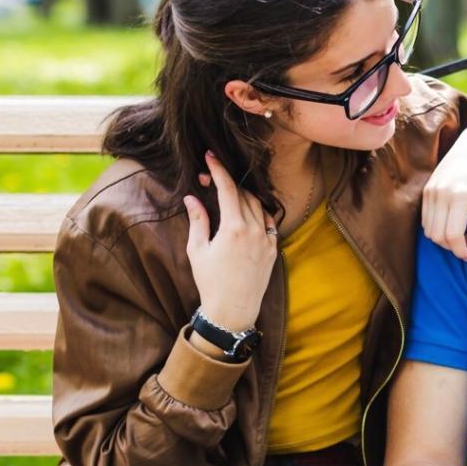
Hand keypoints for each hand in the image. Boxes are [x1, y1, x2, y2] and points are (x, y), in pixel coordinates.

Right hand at [184, 151, 276, 330]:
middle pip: (243, 195)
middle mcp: (255, 230)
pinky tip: (247, 211)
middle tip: (211, 178)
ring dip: (244, 195)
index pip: (228, 189)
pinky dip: (259, 211)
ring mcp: (267, 239)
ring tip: (227, 193)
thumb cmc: (210, 281)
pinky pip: (269, 221)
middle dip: (227, 183)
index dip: (219, 170)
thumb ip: (198, 220)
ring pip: (259, 206)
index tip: (211, 156)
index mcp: (234, 228)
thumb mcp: (198, 250)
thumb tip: (193, 197)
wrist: (233, 309)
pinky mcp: (273, 249)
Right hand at [422, 119, 466, 260]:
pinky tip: (453, 225)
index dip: (461, 251)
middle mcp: (440, 193)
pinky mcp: (426, 189)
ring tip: (463, 235)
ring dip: (444, 239)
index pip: (452, 235)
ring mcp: (430, 190)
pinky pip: (425, 219)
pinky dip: (437, 228)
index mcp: (460, 195)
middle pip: (437, 236)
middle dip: (453, 247)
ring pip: (429, 230)